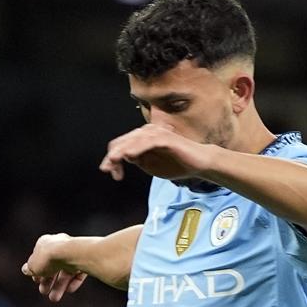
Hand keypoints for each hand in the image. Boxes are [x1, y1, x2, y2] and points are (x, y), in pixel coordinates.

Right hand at [21, 233, 87, 302]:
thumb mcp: (34, 265)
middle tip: (44, 292)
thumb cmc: (48, 257)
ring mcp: (73, 252)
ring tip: (54, 298)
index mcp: (46, 242)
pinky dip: (73, 282)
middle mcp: (60, 245)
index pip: (41, 258)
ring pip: (65, 271)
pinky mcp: (85, 259)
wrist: (70, 254)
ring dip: (59, 286)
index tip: (36, 281)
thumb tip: (25, 270)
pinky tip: (69, 290)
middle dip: (47, 281)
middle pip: (53, 266)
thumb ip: (30, 269)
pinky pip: (78, 272)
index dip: (37, 271)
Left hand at [99, 123, 213, 182]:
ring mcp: (156, 133)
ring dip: (121, 152)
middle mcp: (147, 132)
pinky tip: (129, 155)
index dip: (112, 159)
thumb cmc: (177, 164)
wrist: (199, 163)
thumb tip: (124, 158)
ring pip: (132, 141)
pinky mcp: (164, 137)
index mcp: (142, 139)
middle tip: (107, 170)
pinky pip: (147, 142)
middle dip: (112, 157)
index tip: (111, 173)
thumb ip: (138, 161)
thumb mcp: (152, 166)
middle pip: (123, 142)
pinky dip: (136, 148)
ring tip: (112, 161)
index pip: (121, 146)